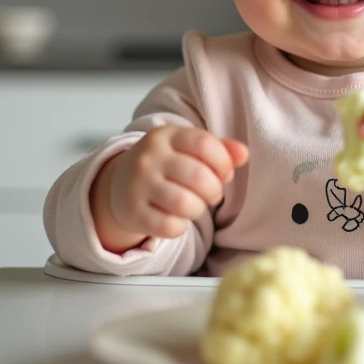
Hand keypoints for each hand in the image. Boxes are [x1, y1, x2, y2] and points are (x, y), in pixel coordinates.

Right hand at [90, 126, 248, 252]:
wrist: (119, 185)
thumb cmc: (165, 165)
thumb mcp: (188, 149)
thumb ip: (219, 149)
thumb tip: (244, 154)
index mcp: (166, 136)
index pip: (204, 144)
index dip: (223, 162)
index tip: (224, 173)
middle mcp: (149, 158)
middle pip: (199, 177)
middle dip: (214, 190)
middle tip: (211, 194)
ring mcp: (138, 185)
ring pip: (186, 204)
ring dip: (198, 209)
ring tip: (194, 206)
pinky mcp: (133, 212)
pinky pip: (170, 227)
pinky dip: (180, 227)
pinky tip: (176, 219)